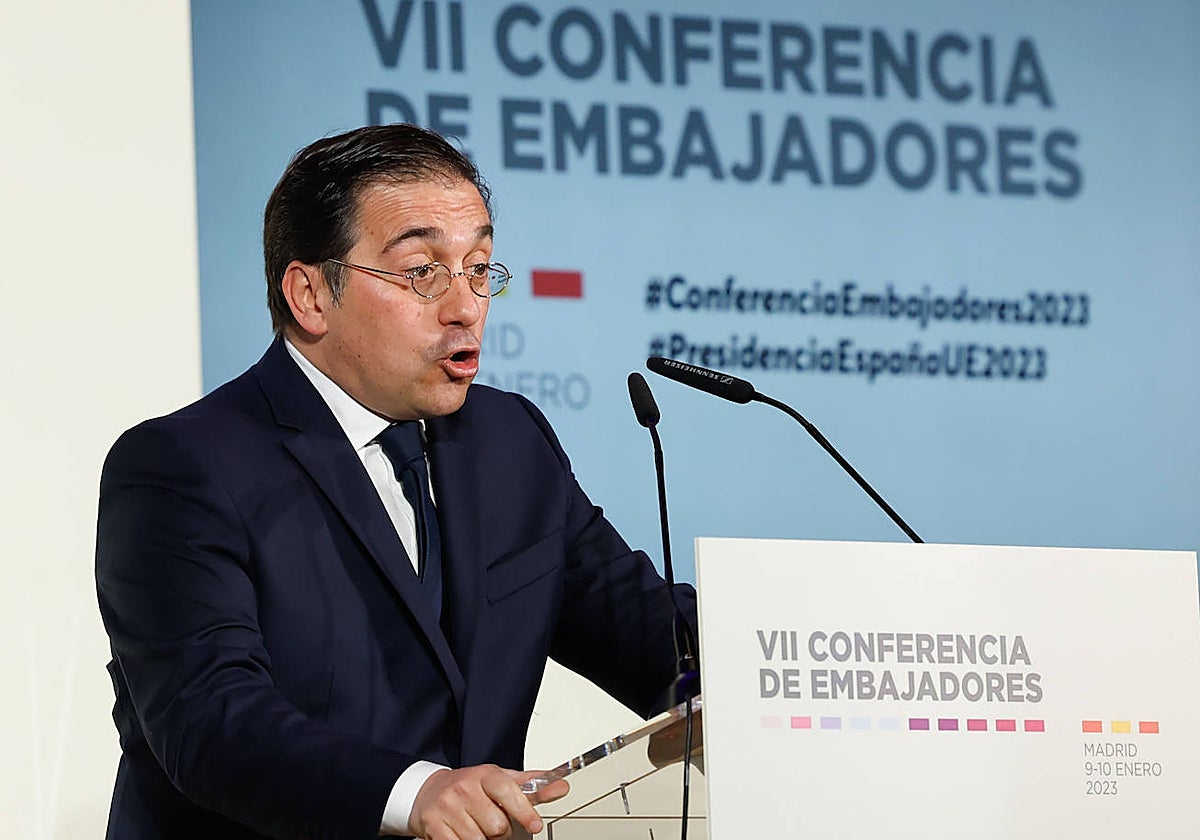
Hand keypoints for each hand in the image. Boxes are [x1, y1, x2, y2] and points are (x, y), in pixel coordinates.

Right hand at [408, 764, 569, 839]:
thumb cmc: (471, 787)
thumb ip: (532, 786)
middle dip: (500, 831)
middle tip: (493, 822)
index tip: (535, 825)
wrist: (429, 791)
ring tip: (477, 826)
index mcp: (484, 774)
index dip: (525, 811)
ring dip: (483, 839)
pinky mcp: (433, 825)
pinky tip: (462, 833)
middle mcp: (465, 787)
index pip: (509, 791)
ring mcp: (447, 806)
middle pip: (498, 826)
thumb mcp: (501, 781)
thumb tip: (562, 786)